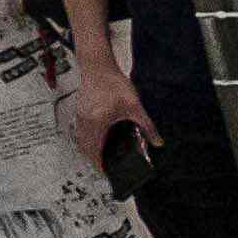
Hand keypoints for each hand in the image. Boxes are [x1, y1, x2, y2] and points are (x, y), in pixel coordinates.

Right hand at [67, 47, 137, 167]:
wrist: (98, 66)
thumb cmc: (114, 83)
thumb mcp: (134, 106)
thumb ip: (146, 126)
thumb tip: (157, 142)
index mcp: (98, 122)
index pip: (94, 149)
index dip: (99, 163)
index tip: (107, 171)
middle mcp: (85, 121)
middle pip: (84, 147)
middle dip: (93, 159)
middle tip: (105, 166)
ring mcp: (80, 115)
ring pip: (80, 139)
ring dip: (88, 149)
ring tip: (101, 155)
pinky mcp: (80, 110)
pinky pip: (80, 130)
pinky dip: (86, 139)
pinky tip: (97, 138)